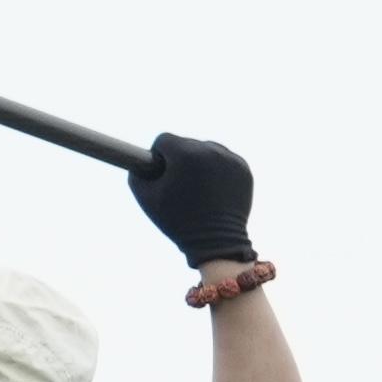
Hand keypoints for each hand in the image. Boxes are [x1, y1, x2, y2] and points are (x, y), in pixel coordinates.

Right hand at [132, 130, 263, 292]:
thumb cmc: (177, 220)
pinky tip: (212, 188)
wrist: (217, 242)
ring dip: (198, 161)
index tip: (161, 174)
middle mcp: (211, 150)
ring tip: (198, 187)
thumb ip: (137, 172)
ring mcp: (231, 159)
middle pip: (185, 143)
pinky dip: (216, 169)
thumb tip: (142, 158)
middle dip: (179, 159)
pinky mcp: (244, 168)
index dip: (157, 157)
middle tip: (180, 185)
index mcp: (186, 154)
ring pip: (206, 149)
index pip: (164, 140)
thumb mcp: (146, 197)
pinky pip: (223, 159)